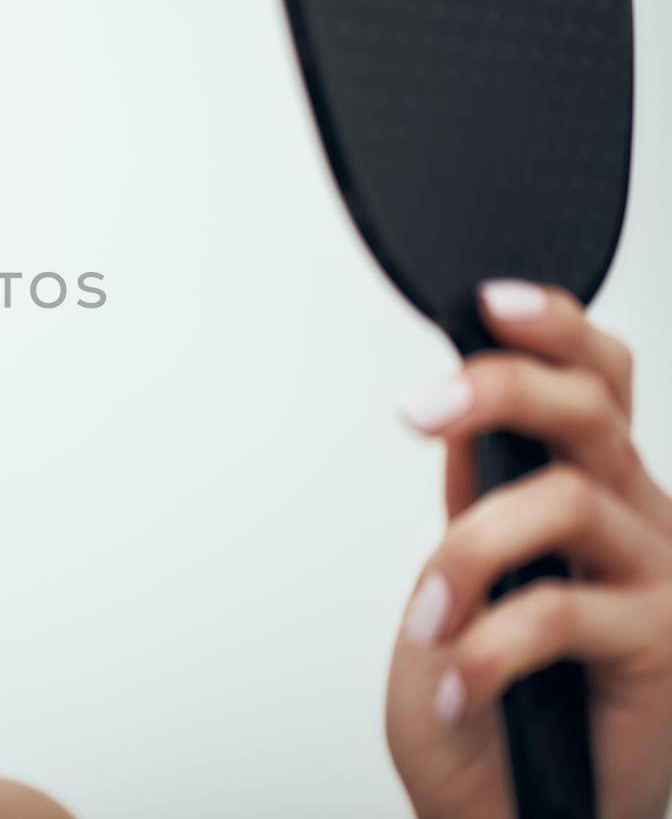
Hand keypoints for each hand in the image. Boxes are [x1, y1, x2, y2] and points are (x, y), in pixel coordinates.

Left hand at [386, 279, 671, 818]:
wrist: (512, 811)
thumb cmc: (490, 709)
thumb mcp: (459, 588)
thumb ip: (475, 505)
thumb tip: (460, 428)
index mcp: (585, 491)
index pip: (594, 382)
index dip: (553, 328)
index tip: (490, 300)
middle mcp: (630, 519)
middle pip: (590, 411)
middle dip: (501, 389)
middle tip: (420, 410)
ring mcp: (653, 579)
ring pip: (564, 503)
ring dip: (468, 556)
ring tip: (430, 619)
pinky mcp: (661, 648)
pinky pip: (559, 612)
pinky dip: (484, 647)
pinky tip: (455, 682)